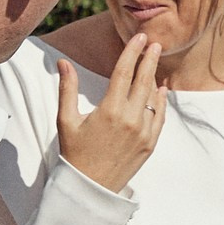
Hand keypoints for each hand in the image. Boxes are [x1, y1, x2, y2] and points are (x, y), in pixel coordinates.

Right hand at [55, 36, 165, 192]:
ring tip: (153, 64)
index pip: (124, 72)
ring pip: (153, 98)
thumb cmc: (75, 152)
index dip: (132, 52)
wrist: (90, 187)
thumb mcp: (66, 119)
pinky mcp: (150, 144)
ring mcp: (143, 132)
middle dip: (149, 59)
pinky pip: (159, 117)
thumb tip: (62, 62)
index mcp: (110, 110)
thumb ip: (67, 88)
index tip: (140, 37)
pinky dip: (161, 102)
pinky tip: (161, 90)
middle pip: (143, 81)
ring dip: (154, 79)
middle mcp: (130, 119)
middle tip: (155, 43)